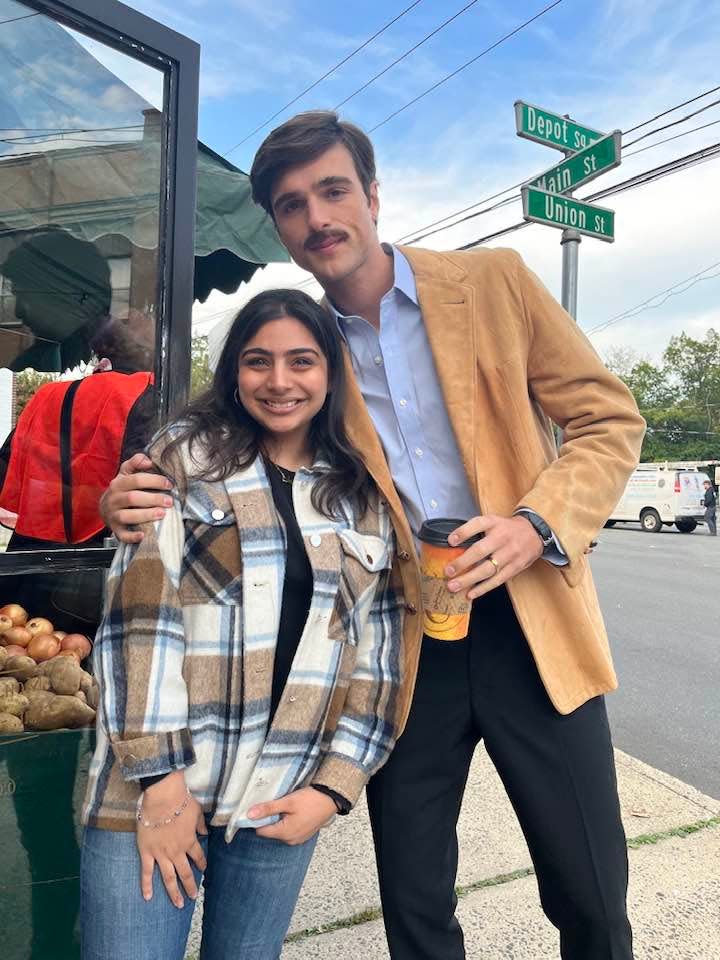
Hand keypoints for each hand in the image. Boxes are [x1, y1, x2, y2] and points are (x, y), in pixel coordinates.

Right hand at [99, 453, 173, 543]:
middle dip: (153, 499)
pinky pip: (121, 535)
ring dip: (145, 515)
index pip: (136, 480)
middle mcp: (114, 499)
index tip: (169, 485)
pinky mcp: (115, 529)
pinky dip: (132, 536)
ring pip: (127, 516)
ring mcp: (113, 515)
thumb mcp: (126, 473)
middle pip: (133, 498)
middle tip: (170, 501)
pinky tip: (144, 535)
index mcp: (118, 483)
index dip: (154, 481)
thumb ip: (136, 462)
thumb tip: (148, 460)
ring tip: (162, 514)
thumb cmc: (122, 489)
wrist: (105, 507)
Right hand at [136, 772, 207, 907]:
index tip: (204, 870)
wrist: (163, 798)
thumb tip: (205, 832)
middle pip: (185, 873)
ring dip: (173, 892)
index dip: (202, 864)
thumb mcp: (197, 812)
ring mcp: (161, 854)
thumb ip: (200, 825)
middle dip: (190, 886)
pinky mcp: (147, 852)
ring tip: (178, 904)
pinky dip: (147, 885)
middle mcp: (177, 852)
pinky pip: (146, 872)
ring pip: (168, 877)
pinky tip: (148, 897)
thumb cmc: (181, 802)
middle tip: (192, 897)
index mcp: (189, 841)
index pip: (198, 857)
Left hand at [247, 787, 336, 844]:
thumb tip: (249, 815)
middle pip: (270, 831)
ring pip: (280, 830)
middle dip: (270, 818)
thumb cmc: (311, 800)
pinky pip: (289, 830)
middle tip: (277, 804)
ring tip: (287, 806)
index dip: (258, 819)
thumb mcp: (287, 802)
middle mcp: (290, 840)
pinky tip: (294, 811)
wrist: (332, 799)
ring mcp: (298, 839)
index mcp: (285, 833)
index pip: (261, 831)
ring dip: (280, 819)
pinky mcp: (304, 835)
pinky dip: (288, 822)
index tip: (261, 808)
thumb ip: (268, 809)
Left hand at [445, 514, 543, 600]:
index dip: (463, 532)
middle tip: (448, 571)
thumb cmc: (507, 529)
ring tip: (453, 586)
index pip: (477, 524)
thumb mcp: (493, 521)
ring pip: (488, 569)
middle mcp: (502, 537)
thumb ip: (475, 530)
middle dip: (462, 562)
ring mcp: (510, 554)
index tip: (450, 541)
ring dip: (469, 579)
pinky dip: (483, 588)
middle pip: (481, 551)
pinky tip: (470, 593)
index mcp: (494, 523)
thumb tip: (452, 544)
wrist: (534, 532)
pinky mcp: (515, 567)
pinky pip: (497, 580)